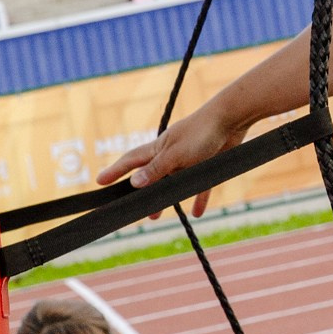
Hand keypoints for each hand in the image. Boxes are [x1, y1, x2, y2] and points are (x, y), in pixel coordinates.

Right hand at [97, 102, 247, 215]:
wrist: (232, 118)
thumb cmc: (201, 132)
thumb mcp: (176, 154)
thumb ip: (156, 169)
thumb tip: (134, 183)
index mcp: (158, 148)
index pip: (131, 161)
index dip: (115, 171)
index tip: (100, 181)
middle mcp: (171, 154)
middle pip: (151, 176)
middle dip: (139, 191)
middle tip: (130, 207)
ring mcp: (189, 159)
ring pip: (173, 183)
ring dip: (164, 198)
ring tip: (156, 215)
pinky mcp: (208, 164)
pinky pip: (200, 186)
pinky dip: (197, 198)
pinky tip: (196, 213)